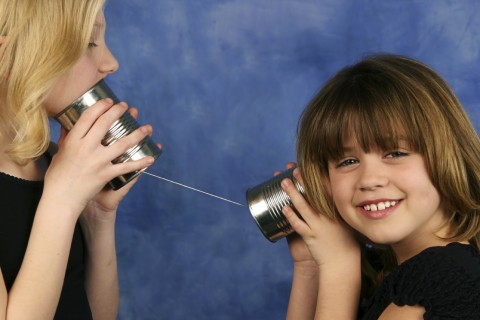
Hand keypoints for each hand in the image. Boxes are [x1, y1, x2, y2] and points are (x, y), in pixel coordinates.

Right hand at [43, 99, 154, 218]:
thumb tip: (68, 123)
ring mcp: (98, 161)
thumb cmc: (58, 176)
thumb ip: (66, 138)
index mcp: (73, 141)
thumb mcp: (60, 153)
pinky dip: (140, 163)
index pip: (88, 117)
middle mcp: (86, 148)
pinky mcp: (106, 174)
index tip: (109, 101)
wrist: (61, 199)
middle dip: (117, 112)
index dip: (100, 106)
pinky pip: (126, 167)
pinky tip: (151, 158)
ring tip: (147, 127)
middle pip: (104, 124)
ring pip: (121, 144)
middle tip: (126, 106)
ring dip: (137, 135)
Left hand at [281, 167, 358, 268]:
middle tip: (292, 169)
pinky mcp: (311, 236)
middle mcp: (328, 216)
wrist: (342, 263)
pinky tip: (284, 208)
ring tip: (283, 183)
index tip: (307, 166)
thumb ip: (337, 210)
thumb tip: (329, 195)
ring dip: (292, 193)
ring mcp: (319, 226)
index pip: (326, 189)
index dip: (315, 176)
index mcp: (337, 210)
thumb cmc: (344, 242)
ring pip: (303, 206)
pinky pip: (298, 224)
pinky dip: (291, 216)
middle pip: (313, 194)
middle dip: (302, 180)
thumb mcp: (345, 222)